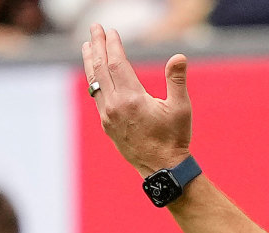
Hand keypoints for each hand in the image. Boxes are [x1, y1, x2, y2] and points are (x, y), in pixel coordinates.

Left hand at [81, 24, 192, 177]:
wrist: (162, 169)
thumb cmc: (174, 138)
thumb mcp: (181, 108)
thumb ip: (177, 80)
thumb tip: (178, 57)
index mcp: (132, 99)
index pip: (117, 64)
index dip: (112, 45)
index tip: (111, 31)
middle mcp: (115, 106)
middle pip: (101, 69)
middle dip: (97, 46)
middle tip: (94, 28)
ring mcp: (108, 116)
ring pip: (95, 82)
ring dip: (91, 61)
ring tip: (87, 46)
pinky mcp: (107, 125)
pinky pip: (97, 97)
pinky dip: (94, 80)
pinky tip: (95, 74)